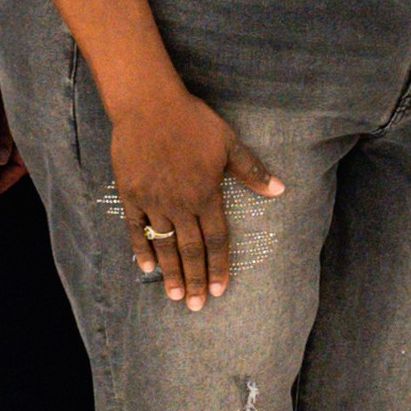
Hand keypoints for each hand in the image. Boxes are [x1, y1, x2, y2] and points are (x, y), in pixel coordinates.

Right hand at [107, 76, 269, 308]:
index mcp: (206, 194)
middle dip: (194, 280)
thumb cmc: (191, 121)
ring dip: (171, 272)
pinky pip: (136, 229)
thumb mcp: (228, 143)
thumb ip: (251, 171)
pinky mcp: (131, 195)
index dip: (218, 267)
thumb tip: (279, 189)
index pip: (216, 240)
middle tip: (195, 306)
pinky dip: (142, 249)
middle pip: (190, 250)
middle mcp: (180, 204)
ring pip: (164, 244)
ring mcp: (153, 201)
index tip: (219, 290)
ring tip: (174, 296)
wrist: (147, 104)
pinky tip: (146, 268)